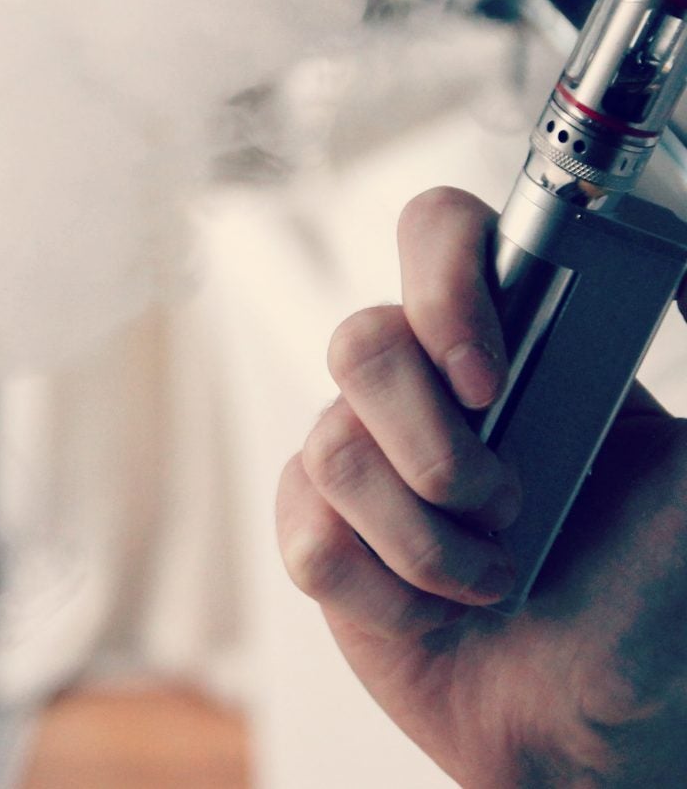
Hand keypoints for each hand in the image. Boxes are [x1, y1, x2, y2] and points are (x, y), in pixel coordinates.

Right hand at [276, 187, 686, 786]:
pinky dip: (383, 590)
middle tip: (511, 506)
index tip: (491, 380)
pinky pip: (307, 535)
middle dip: (436, 448)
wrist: (600, 722)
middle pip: (360, 341)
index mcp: (505, 337)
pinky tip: (433, 610)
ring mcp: (363, 457)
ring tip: (491, 576)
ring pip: (331, 447)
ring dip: (425, 539)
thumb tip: (686, 265)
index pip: (435, 232)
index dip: (441, 282)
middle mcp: (423, 384)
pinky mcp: (324, 536)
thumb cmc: (651, 592)